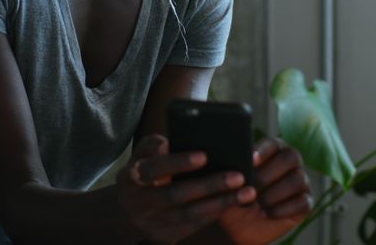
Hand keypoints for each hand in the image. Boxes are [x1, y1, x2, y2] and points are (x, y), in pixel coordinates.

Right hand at [118, 134, 255, 243]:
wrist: (128, 211)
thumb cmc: (144, 170)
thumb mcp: (142, 154)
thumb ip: (156, 144)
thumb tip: (178, 140)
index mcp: (133, 176)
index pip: (154, 169)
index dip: (178, 163)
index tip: (204, 156)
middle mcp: (140, 202)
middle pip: (177, 195)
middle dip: (210, 186)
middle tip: (238, 176)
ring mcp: (153, 222)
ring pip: (190, 214)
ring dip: (221, 203)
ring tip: (247, 192)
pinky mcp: (165, 236)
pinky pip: (194, 226)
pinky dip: (215, 214)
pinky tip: (234, 203)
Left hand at [218, 137, 312, 244]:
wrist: (239, 227)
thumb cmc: (233, 198)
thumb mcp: (227, 184)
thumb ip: (231, 170)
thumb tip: (234, 162)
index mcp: (272, 150)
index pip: (273, 143)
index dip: (263, 151)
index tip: (250, 162)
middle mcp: (290, 162)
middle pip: (290, 157)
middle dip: (268, 174)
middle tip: (251, 190)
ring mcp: (301, 181)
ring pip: (296, 180)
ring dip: (274, 194)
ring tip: (257, 204)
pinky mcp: (305, 202)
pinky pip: (302, 202)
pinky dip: (282, 209)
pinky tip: (266, 214)